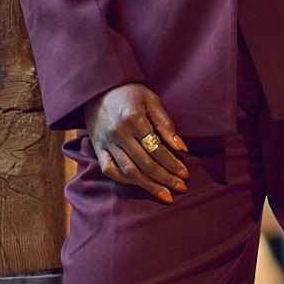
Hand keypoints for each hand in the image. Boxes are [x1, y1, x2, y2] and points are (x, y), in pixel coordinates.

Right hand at [83, 83, 189, 202]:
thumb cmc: (129, 92)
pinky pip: (110, 170)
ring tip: (165, 195)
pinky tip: (141, 185)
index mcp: (133, 119)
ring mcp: (106, 143)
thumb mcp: (151, 101)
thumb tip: (182, 148)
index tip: (185, 174)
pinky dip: (125, 181)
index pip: (157, 149)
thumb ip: (166, 124)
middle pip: (145, 164)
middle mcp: (119, 134)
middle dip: (165, 179)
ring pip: (129, 172)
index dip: (172, 164)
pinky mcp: (98, 148)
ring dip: (149, 186)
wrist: (98, 88)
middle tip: (181, 188)